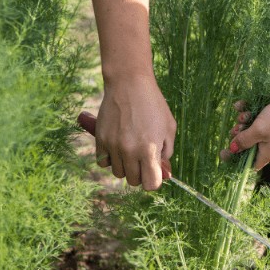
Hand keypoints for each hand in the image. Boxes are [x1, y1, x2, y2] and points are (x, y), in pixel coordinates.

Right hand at [83, 75, 175, 189]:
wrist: (129, 85)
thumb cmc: (154, 105)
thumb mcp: (169, 128)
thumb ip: (167, 152)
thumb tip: (162, 172)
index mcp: (150, 149)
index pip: (150, 184)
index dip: (155, 181)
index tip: (155, 172)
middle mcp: (130, 151)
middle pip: (134, 181)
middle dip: (141, 173)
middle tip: (144, 158)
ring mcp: (113, 146)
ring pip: (118, 173)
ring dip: (126, 166)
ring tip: (132, 150)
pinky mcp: (100, 140)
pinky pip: (103, 162)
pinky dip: (110, 159)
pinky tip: (118, 146)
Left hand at [220, 85, 269, 169]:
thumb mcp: (259, 131)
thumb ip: (244, 140)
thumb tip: (232, 150)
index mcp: (267, 152)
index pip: (250, 163)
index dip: (236, 159)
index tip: (224, 152)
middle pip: (248, 144)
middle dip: (239, 136)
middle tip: (235, 129)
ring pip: (251, 127)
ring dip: (243, 120)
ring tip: (243, 115)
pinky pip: (256, 115)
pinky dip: (247, 110)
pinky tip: (240, 104)